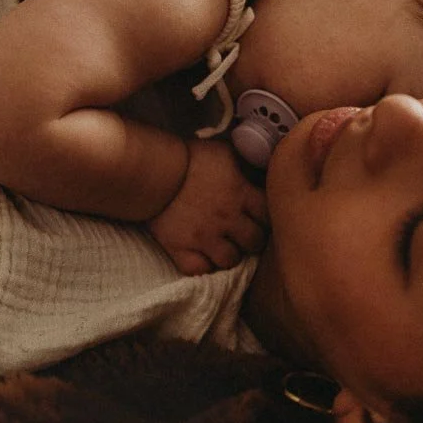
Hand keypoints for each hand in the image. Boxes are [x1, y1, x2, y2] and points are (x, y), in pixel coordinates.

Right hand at [147, 138, 267, 275]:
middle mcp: (227, 219)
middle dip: (252, 239)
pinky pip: (199, 270)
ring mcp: (204, 237)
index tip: (257, 216)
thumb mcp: (224, 152)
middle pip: (255, 242)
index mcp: (240, 194)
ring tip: (223, 246)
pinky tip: (203, 256)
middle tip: (243, 234)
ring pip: (230, 260)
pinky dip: (203, 265)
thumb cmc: (190, 157)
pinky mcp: (180, 248)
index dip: (265, 217)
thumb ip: (245, 163)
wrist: (153, 171)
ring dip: (229, 254)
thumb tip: (261, 168)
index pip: (268, 216)